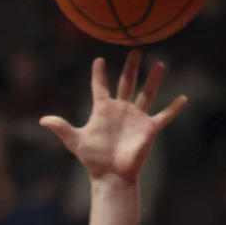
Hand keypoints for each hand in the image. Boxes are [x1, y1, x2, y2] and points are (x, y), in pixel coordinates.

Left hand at [40, 52, 186, 182]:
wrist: (111, 175)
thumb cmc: (93, 159)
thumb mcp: (75, 140)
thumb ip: (61, 127)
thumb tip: (41, 120)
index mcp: (103, 110)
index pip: (100, 87)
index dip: (99, 74)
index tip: (98, 60)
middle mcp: (121, 110)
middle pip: (126, 83)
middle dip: (130, 67)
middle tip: (135, 49)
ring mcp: (136, 118)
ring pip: (146, 93)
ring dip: (153, 79)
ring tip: (159, 63)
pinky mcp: (148, 129)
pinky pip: (164, 116)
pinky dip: (173, 108)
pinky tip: (183, 98)